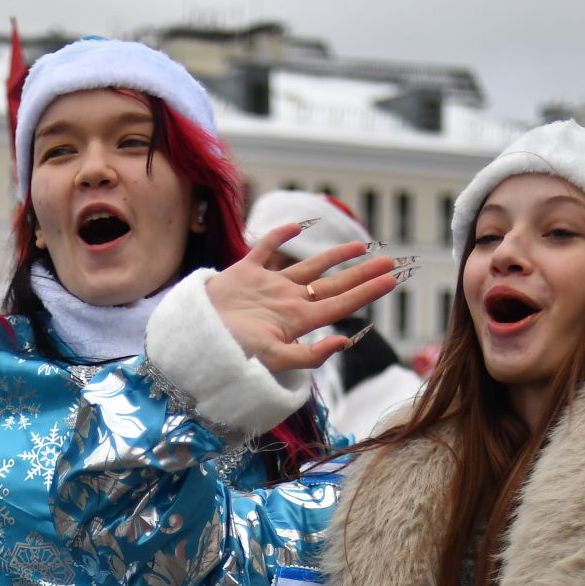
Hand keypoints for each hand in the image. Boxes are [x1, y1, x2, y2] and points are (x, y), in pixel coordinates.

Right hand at [203, 223, 399, 373]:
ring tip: (359, 245)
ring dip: (333, 256)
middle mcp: (288, 301)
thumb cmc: (229, 352)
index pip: (341, 302)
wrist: (192, 339)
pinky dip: (280, 235)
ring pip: (308, 266)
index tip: (391, 280)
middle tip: (389, 262)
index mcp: (297, 320)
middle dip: (362, 274)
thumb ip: (309, 356)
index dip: (367, 291)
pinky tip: (297, 225)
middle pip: (333, 284)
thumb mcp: (272, 359)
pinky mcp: (244, 272)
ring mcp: (267, 285)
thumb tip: (343, 341)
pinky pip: (266, 248)